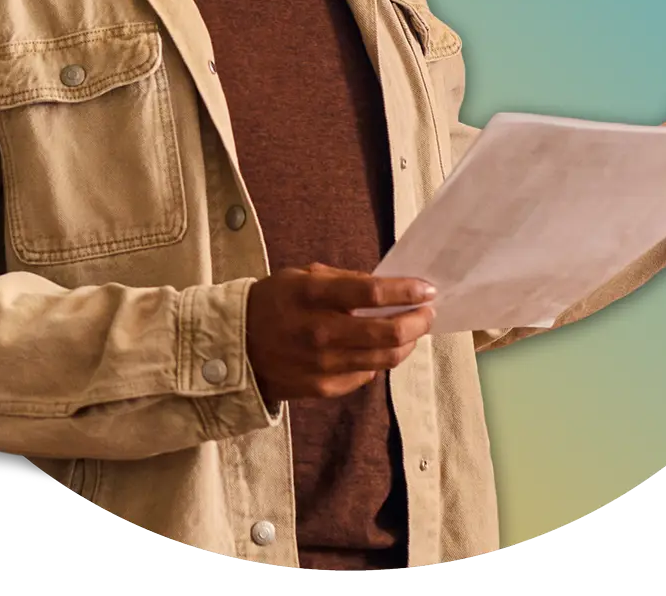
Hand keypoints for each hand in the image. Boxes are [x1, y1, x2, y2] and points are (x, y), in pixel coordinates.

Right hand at [245, 263, 435, 405]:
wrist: (236, 347)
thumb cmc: (274, 303)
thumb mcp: (303, 277)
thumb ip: (345, 280)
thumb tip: (388, 287)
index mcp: (313, 296)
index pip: (372, 293)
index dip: (406, 290)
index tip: (427, 288)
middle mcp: (321, 333)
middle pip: (387, 333)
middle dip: (418, 321)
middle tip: (428, 311)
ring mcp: (324, 365)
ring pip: (385, 359)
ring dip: (407, 343)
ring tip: (413, 330)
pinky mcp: (325, 388)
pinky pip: (366, 375)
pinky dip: (380, 360)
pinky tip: (381, 348)